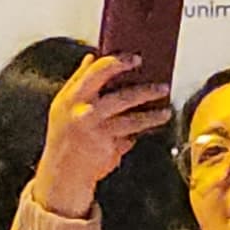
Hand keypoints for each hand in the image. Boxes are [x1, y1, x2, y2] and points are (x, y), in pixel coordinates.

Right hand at [31, 50, 176, 220]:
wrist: (63, 173)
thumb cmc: (64, 136)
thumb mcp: (63, 104)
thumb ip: (78, 79)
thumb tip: (92, 57)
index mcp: (72, 98)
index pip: (97, 72)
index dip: (118, 62)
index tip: (135, 59)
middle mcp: (84, 114)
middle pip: (123, 97)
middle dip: (147, 91)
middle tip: (162, 87)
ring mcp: (98, 132)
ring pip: (134, 120)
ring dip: (153, 116)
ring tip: (166, 112)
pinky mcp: (109, 149)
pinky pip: (130, 137)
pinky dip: (139, 134)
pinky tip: (148, 130)